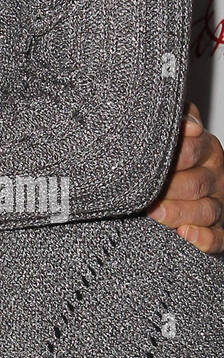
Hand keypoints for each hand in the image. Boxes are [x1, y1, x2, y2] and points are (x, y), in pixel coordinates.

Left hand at [147, 102, 223, 253]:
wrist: (170, 172)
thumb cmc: (162, 149)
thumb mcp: (169, 127)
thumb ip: (177, 119)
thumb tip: (188, 126)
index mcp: (205, 147)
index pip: (190, 150)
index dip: (169, 158)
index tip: (145, 163)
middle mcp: (215, 175)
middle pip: (196, 183)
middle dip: (168, 189)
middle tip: (141, 193)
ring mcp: (217, 202)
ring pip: (206, 210)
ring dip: (180, 214)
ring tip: (154, 214)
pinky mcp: (217, 228)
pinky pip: (219, 238)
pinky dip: (205, 239)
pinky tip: (186, 235)